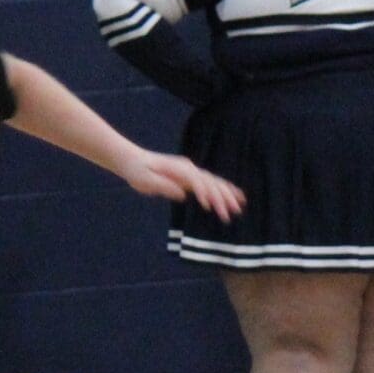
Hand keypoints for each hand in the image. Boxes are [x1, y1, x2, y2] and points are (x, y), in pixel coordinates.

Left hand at [119, 149, 245, 221]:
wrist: (132, 160)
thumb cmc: (136, 171)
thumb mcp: (144, 180)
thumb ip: (163, 186)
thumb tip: (182, 194)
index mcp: (179, 169)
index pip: (197, 182)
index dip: (204, 193)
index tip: (210, 207)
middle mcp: (189, 169)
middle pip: (211, 182)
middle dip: (223, 197)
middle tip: (234, 212)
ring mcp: (191, 172)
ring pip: (214, 182)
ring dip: (228, 194)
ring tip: (241, 205)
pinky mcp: (190, 178)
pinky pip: (210, 184)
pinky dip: (222, 190)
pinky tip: (232, 197)